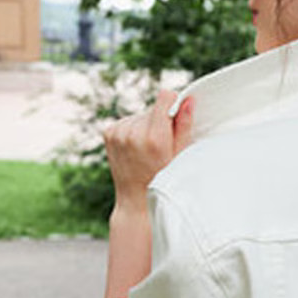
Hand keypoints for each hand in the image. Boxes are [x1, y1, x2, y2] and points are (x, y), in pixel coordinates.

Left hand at [103, 89, 195, 211]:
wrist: (135, 199)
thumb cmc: (163, 178)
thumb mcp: (180, 155)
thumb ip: (184, 125)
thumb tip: (188, 99)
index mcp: (154, 138)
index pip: (165, 98)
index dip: (173, 103)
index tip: (175, 116)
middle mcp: (133, 133)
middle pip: (153, 109)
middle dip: (159, 121)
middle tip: (160, 145)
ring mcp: (118, 133)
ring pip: (140, 116)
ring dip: (145, 126)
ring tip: (146, 149)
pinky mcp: (109, 133)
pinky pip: (127, 121)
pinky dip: (132, 130)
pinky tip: (135, 148)